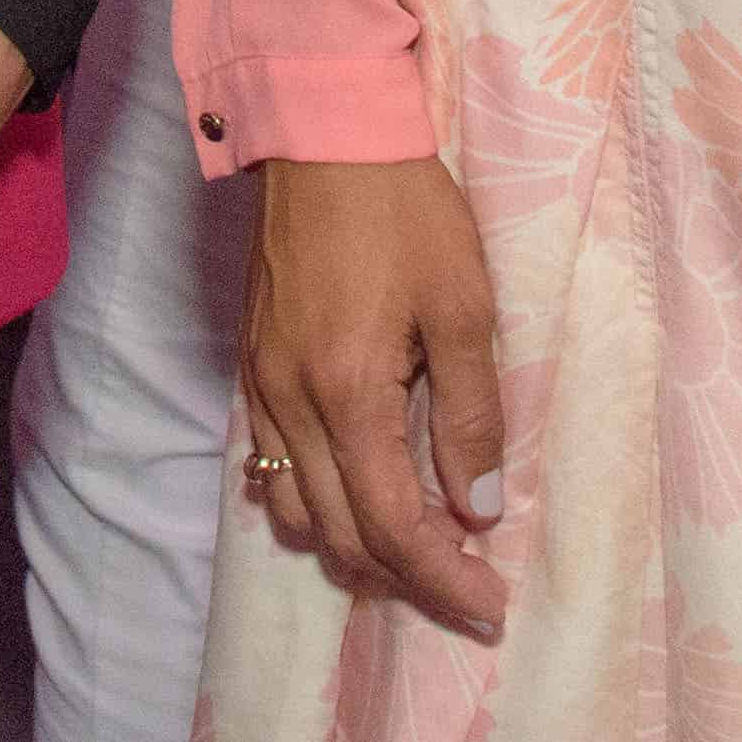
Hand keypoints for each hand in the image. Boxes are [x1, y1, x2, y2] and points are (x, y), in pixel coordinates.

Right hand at [238, 153, 506, 635]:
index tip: (490, 608)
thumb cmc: (403, 211)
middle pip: (341, 536)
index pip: (394, 526)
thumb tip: (476, 508)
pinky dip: (319, 502)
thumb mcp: (462, 305)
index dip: (444, 579)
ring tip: (419, 545)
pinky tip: (360, 490)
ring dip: (357, 546)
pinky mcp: (252, 366)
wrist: (321, 133)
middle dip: (407, 578)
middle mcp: (291, 404)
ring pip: (297, 512)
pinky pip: (274, 467)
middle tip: (467, 589)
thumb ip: (470, 414)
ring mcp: (262, 387)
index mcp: (347, 394)